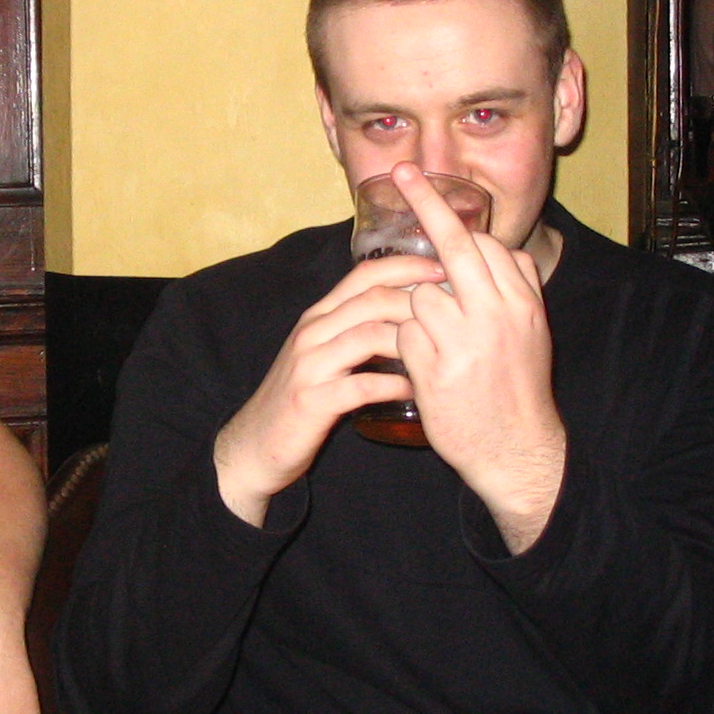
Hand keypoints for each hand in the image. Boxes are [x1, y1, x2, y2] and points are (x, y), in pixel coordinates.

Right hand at [214, 249, 443, 524]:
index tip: (445, 267)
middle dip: (418, 297)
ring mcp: (309, 365)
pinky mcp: (311, 400)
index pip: (364, 275)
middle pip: (370, 298)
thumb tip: (410, 316)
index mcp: (318, 316)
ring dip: (410, 338)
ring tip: (444, 345)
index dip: (406, 266)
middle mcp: (312, 332)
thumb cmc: (301, 400)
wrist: (254, 446)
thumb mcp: (325, 356)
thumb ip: (357, 332)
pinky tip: (418, 390)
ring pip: (367, 335)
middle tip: (458, 303)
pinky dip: (394, 384)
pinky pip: (361, 385)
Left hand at [390, 164, 566, 551]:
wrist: (516, 451)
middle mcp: (497, 315)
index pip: (487, 245)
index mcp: (523, 304)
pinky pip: (405, 332)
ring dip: (416, 307)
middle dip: (427, 204)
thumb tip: (500, 251)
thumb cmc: (519, 389)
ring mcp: (465, 340)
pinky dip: (405, 339)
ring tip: (432, 337)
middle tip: (403, 174)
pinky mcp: (434, 367)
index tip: (430, 189)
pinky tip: (418, 360)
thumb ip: (516, 289)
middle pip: (454, 246)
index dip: (455, 221)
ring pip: (421, 292)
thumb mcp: (533, 333)